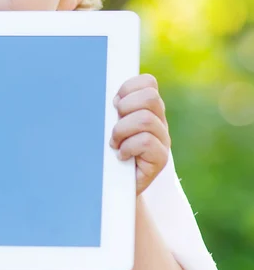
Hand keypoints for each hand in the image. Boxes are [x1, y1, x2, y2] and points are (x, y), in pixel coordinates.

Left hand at [109, 74, 169, 195]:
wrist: (114, 186)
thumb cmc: (107, 152)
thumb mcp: (107, 125)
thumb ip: (110, 108)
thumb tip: (106, 97)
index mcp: (147, 107)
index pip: (148, 82)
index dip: (128, 88)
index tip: (114, 103)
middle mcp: (158, 121)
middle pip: (150, 97)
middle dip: (126, 106)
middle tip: (115, 122)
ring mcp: (162, 140)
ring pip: (146, 119)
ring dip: (122, 129)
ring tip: (114, 142)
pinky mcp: (161, 159)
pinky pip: (147, 141)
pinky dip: (128, 147)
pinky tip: (121, 155)